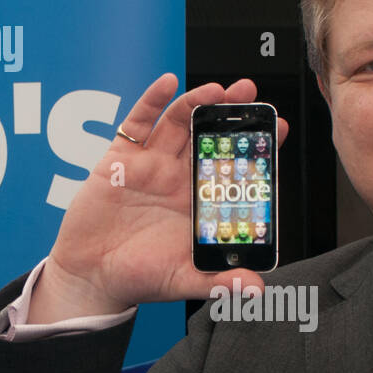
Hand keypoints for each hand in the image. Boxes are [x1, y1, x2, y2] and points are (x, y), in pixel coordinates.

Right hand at [29, 75, 289, 322]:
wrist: (91, 276)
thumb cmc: (139, 277)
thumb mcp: (183, 281)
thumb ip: (218, 283)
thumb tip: (256, 289)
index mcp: (199, 201)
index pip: (232, 166)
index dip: (255, 147)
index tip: (281, 129)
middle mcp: (177, 177)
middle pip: (207, 134)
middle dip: (229, 112)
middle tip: (249, 91)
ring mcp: (150, 164)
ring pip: (178, 122)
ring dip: (197, 102)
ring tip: (217, 90)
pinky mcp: (120, 158)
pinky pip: (137, 122)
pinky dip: (151, 100)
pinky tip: (167, 83)